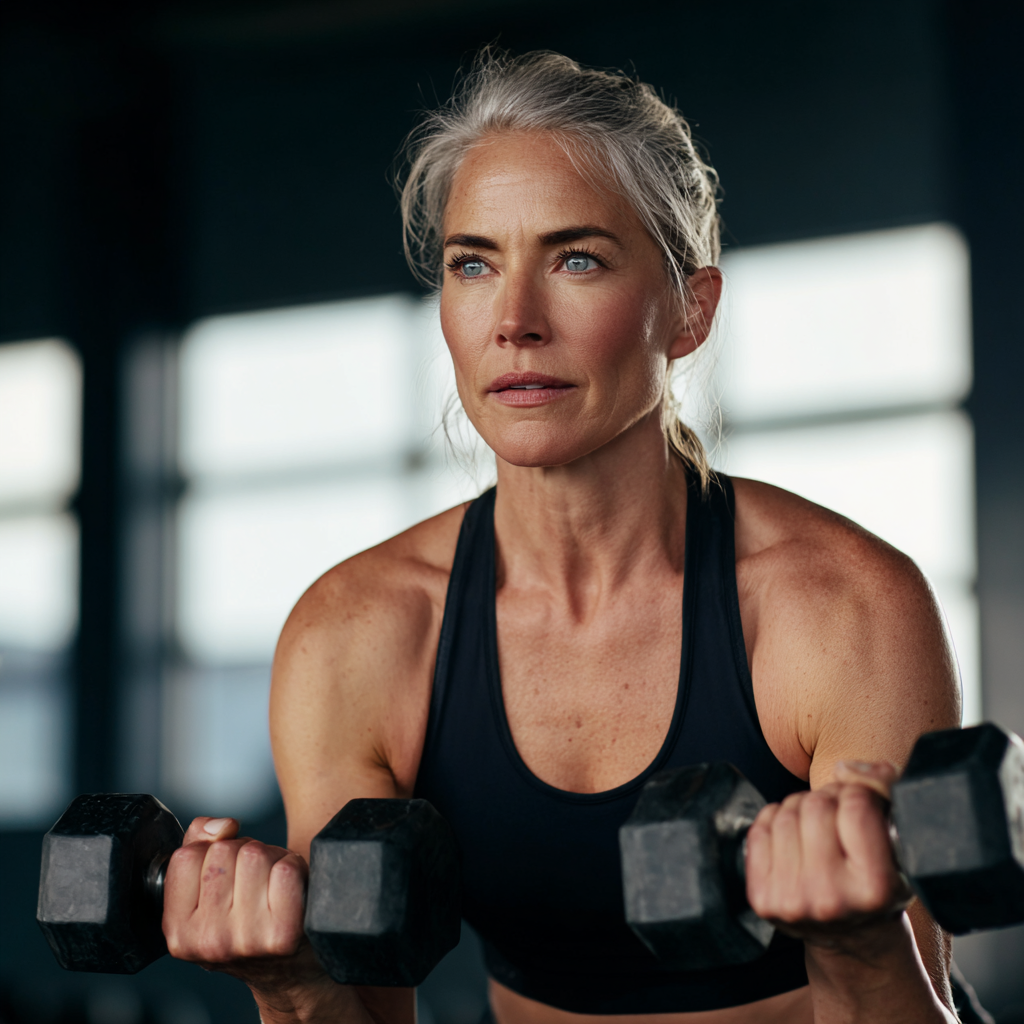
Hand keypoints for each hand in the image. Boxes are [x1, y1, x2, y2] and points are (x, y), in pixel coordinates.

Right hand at [163, 817, 326, 993]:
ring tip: (271, 883)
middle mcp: (208, 941)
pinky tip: (291, 889)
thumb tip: (221, 826)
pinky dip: (293, 866)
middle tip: (253, 880)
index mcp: (179, 932)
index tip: (225, 870)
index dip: (210, 850)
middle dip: (243, 852)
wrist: (288, 971)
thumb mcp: (206, 891)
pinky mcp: (282, 935)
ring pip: (255, 854)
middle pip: (224, 851)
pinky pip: (286, 869)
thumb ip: (198, 844)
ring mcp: (245, 940)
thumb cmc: (245, 919)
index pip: (186, 856)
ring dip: (270, 857)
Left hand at [744, 762, 913, 956]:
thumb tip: (848, 768)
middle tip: (839, 817)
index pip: (856, 805)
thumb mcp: (900, 844)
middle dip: (828, 799)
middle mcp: (830, 899)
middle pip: (816, 805)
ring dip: (802, 809)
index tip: (862, 805)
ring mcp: (791, 900)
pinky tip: (796, 840)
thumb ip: (883, 793)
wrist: (854, 938)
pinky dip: (776, 821)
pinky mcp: (762, 898)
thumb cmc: (878, 884)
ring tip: (819, 829)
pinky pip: (760, 829)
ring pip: (785, 812)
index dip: (859, 793)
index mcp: (874, 888)